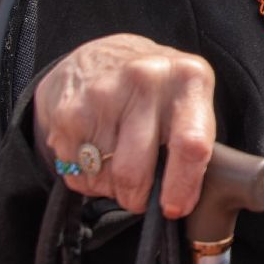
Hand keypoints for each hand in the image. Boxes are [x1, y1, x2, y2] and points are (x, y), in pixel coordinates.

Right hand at [33, 33, 216, 217]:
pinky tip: (98, 152)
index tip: (174, 208)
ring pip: (105, 179)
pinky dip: (89, 178)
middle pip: (136, 172)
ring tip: (120, 159)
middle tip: (143, 193)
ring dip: (112, 187)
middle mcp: (146, 80)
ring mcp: (102, 94)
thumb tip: (182, 199)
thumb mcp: (190, 98)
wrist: (101, 56)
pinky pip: (78, 174)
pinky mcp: (68, 113)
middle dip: (138, 197)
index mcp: (189, 78)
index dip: (181, 186)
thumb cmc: (158, 88)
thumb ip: (195, 141)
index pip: (190, 144)